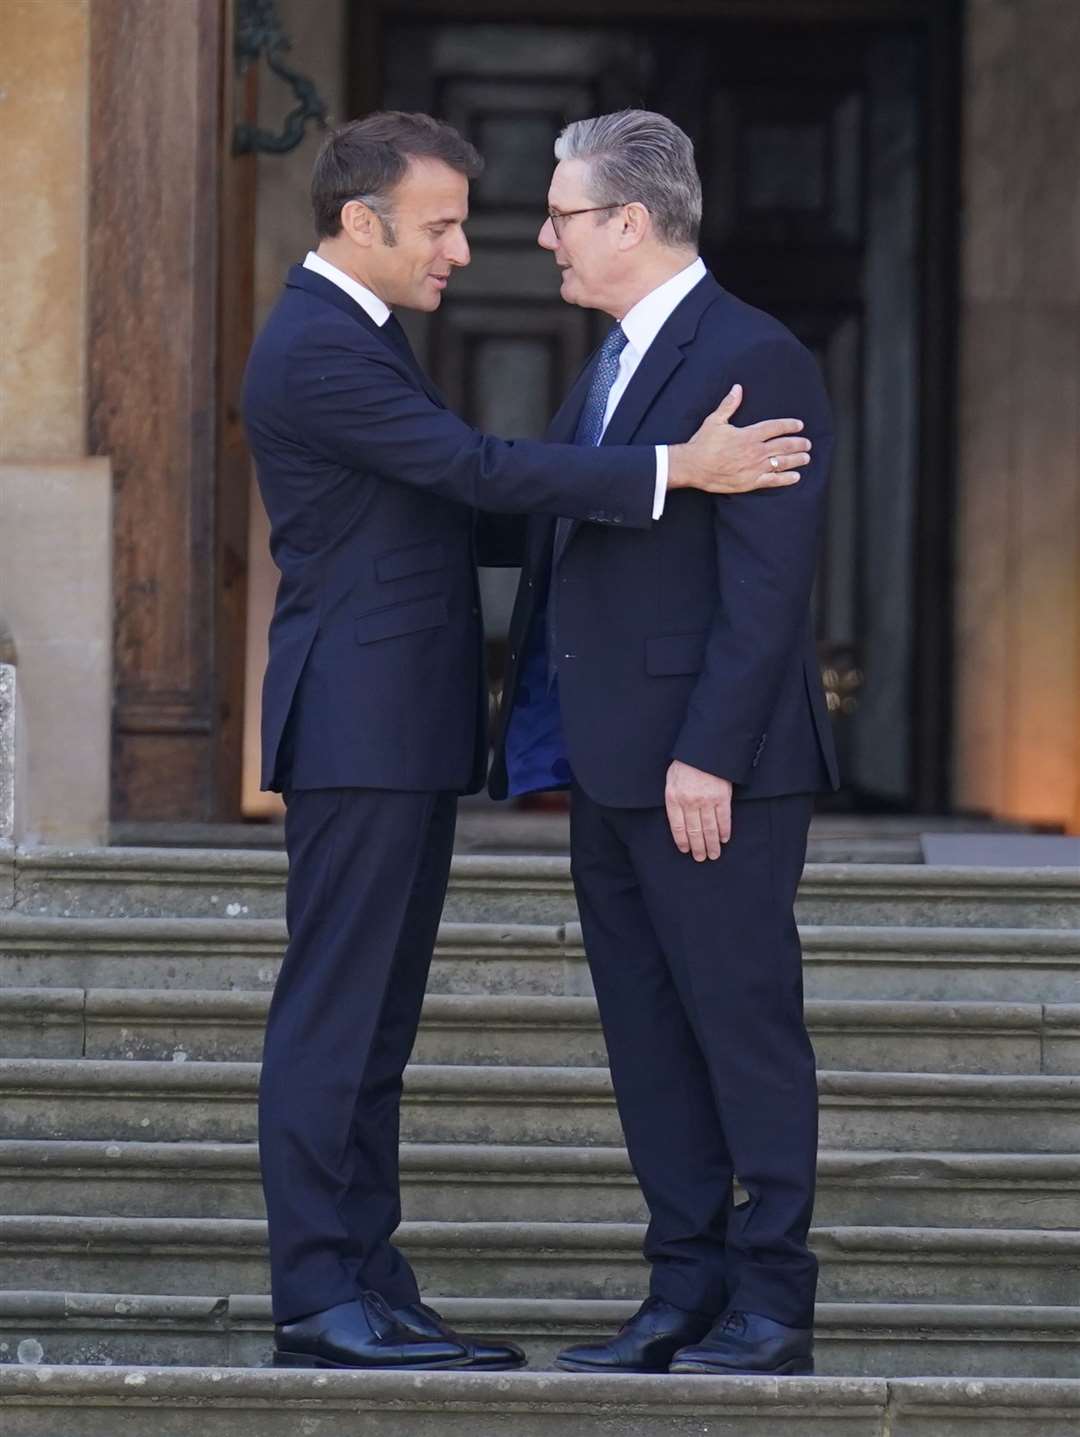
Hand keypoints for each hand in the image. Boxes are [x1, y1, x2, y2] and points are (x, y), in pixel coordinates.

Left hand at [665, 760, 732, 860]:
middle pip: (694, 831)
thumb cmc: (685, 763)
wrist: (704, 749)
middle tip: (701, 858)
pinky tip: (724, 839)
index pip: (677, 827)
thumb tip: (677, 817)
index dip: (682, 841)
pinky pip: (724, 819)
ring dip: (712, 844)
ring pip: (709, 829)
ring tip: (714, 854)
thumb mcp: (671, 779)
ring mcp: (706, 800)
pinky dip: (724, 831)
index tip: (685, 850)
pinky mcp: (722, 797)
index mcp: (674, 798)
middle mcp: (689, 802)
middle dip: (698, 847)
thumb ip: (673, 798)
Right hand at [668, 384, 810, 494]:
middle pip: (784, 445)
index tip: (799, 425)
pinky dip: (786, 478)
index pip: (775, 427)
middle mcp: (755, 451)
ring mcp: (754, 467)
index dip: (789, 425)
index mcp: (749, 434)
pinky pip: (773, 480)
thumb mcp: (715, 421)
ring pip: (782, 462)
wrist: (693, 467)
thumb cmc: (702, 444)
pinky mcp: (751, 482)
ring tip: (806, 457)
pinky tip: (796, 476)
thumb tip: (737, 388)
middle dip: (798, 443)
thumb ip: (729, 405)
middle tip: (807, 443)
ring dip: (797, 459)